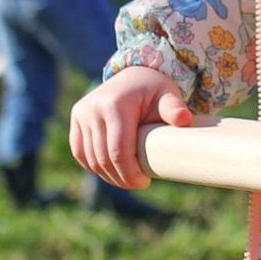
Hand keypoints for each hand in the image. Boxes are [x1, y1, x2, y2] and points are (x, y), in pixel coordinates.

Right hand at [69, 67, 196, 189]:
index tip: (144, 183)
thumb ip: (174, 108)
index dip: (129, 173)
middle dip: (120, 178)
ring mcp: (82, 113)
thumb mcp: (167, 95)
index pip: (119, 151)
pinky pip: (80, 152)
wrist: (133, 74)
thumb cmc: (154, 89)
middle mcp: (93, 108)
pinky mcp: (76, 118)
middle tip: (138, 184)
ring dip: (107, 175)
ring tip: (127, 180)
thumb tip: (184, 120)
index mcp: (115, 104)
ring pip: (91, 158)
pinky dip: (94, 166)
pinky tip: (110, 172)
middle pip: (103, 158)